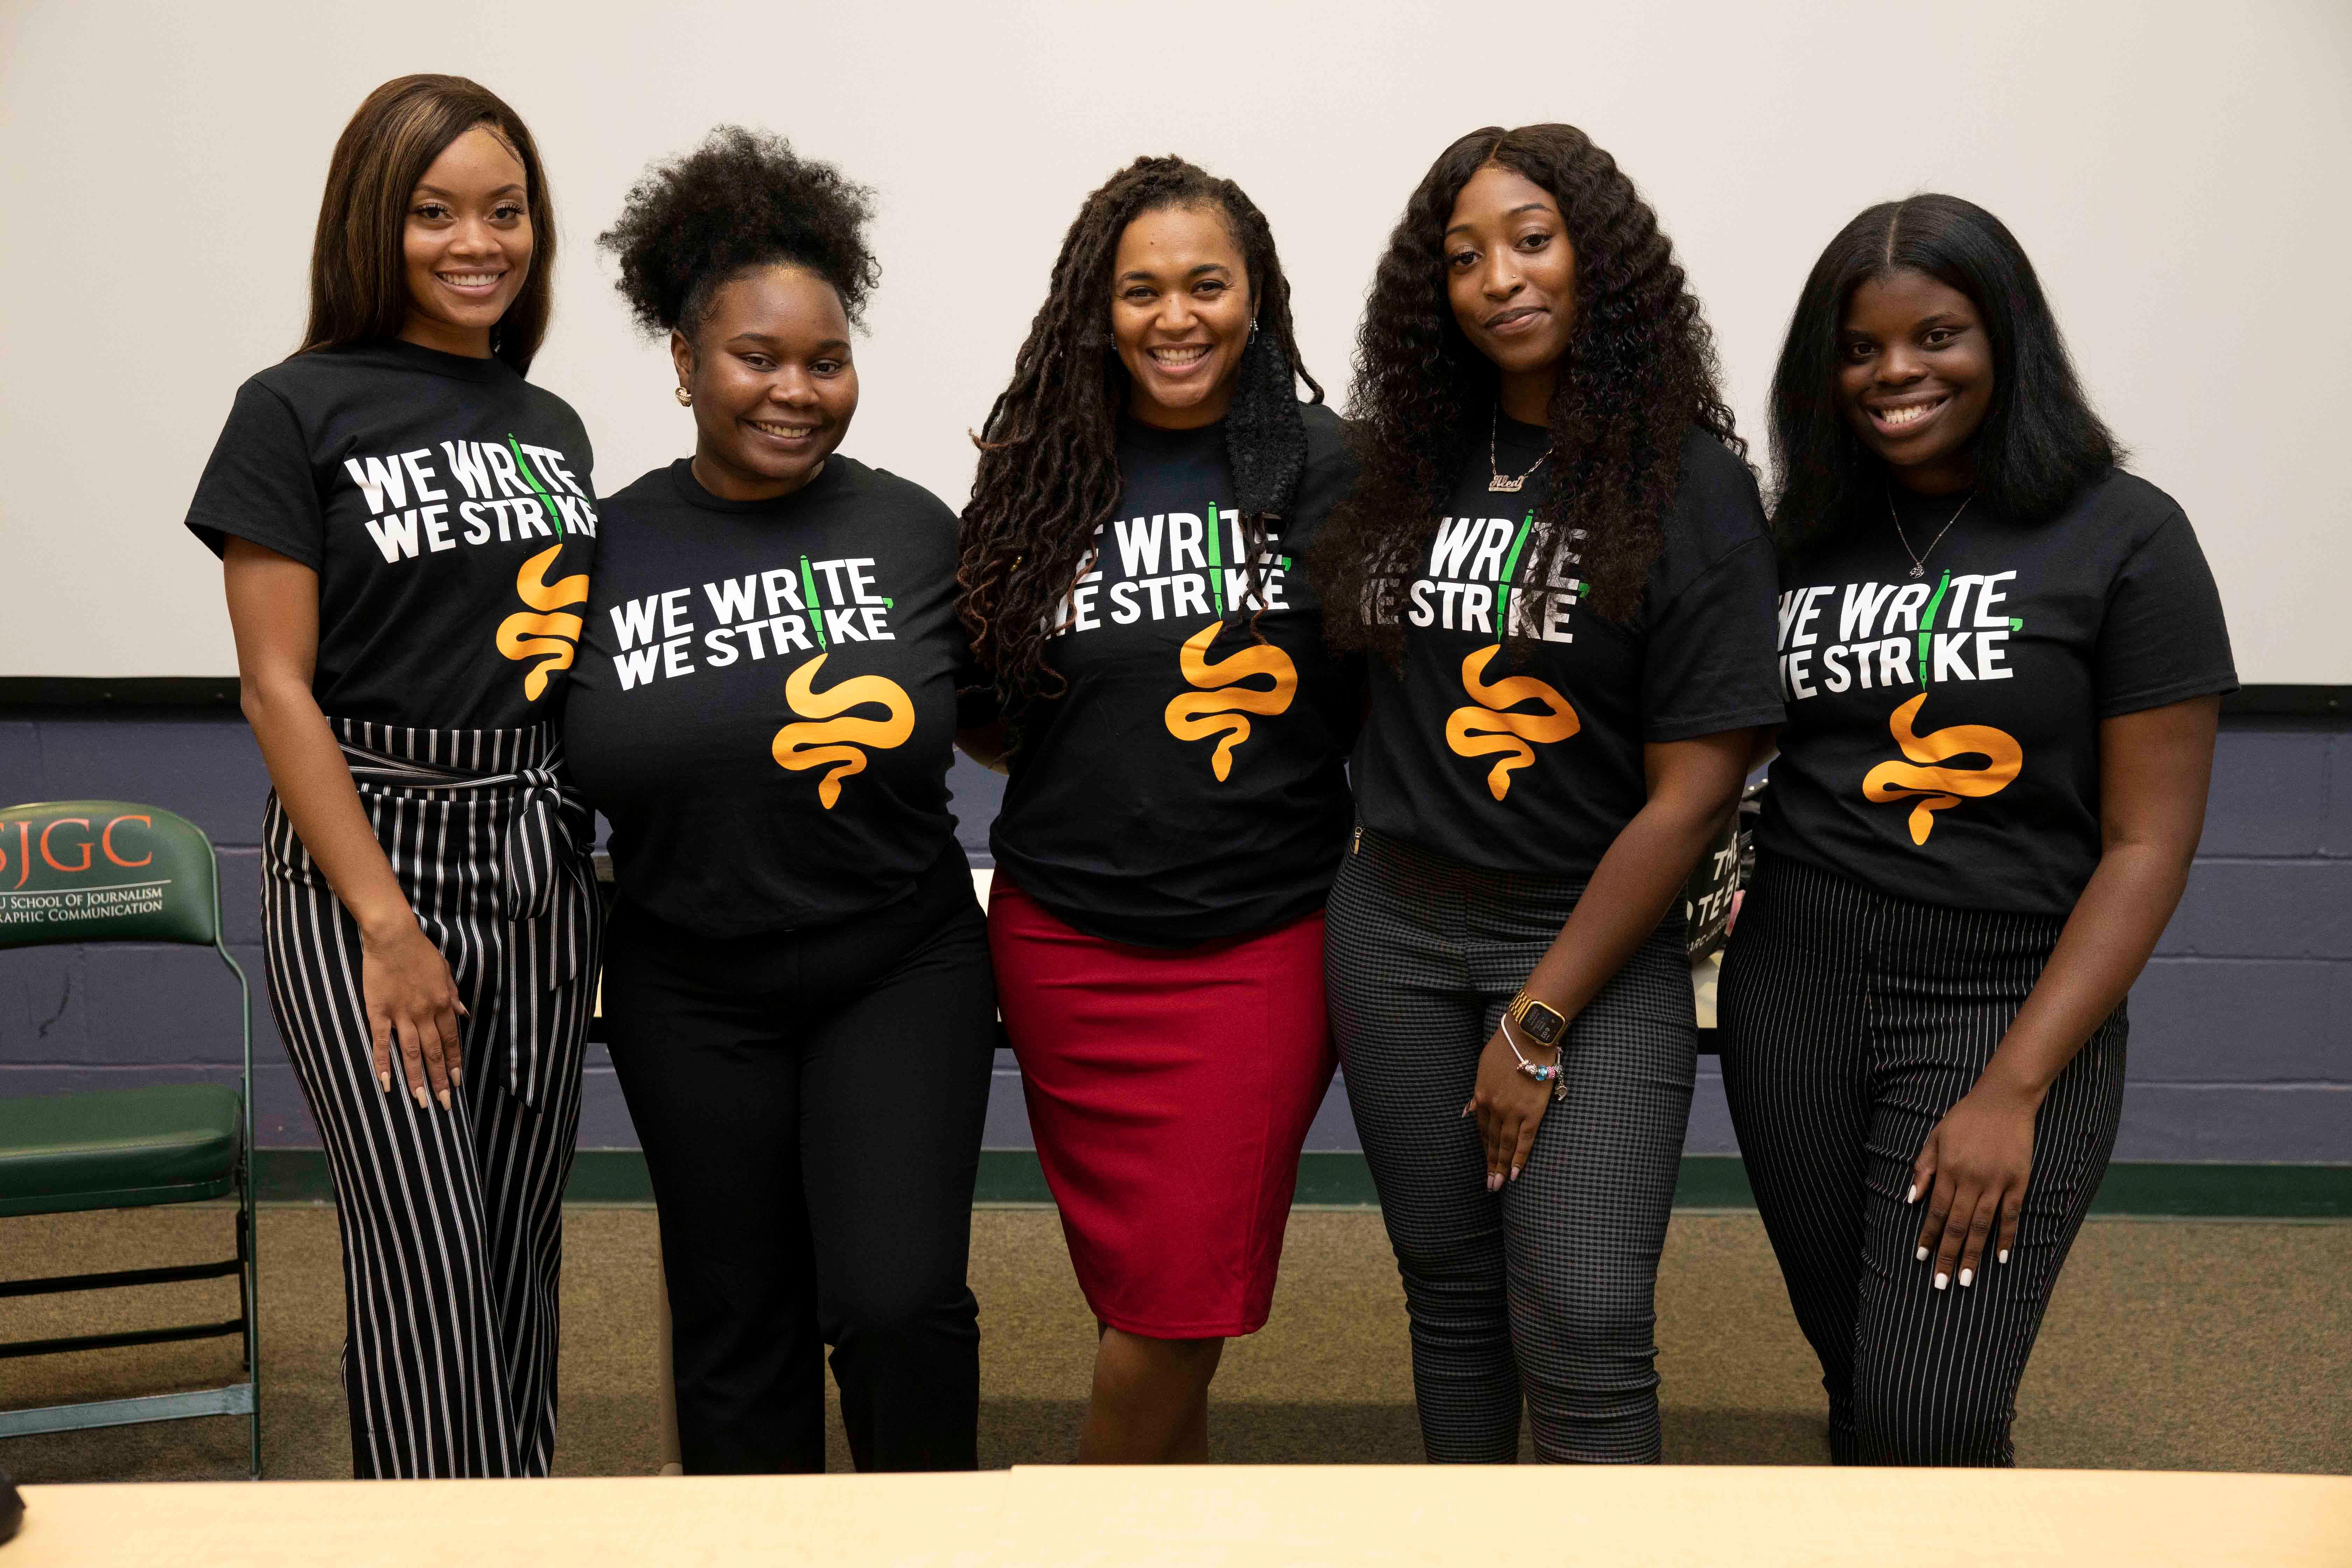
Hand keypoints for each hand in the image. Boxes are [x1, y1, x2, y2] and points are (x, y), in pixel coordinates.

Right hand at [359, 916, 464, 1110]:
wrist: (393, 936)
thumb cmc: (420, 952)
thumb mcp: (445, 972)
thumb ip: (453, 996)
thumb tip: (465, 1014)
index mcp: (443, 1004)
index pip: (451, 1041)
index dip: (453, 1063)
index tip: (455, 1083)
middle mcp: (425, 1013)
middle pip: (434, 1053)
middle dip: (439, 1080)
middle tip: (443, 1104)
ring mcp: (402, 1014)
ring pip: (412, 1053)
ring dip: (416, 1080)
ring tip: (421, 1101)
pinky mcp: (379, 1012)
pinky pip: (382, 1042)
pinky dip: (384, 1064)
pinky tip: (387, 1084)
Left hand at [1463, 1024, 1554, 1191]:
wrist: (1528, 1036)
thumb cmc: (1506, 1047)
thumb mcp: (1483, 1068)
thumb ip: (1478, 1092)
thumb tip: (1468, 1111)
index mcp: (1481, 1096)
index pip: (1481, 1129)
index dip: (1484, 1147)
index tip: (1485, 1162)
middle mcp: (1494, 1107)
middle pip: (1491, 1141)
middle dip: (1490, 1164)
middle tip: (1489, 1185)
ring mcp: (1513, 1111)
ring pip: (1506, 1145)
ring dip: (1502, 1167)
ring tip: (1499, 1184)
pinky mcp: (1532, 1112)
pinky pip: (1525, 1140)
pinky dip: (1520, 1158)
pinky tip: (1516, 1173)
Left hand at [1909, 1084, 2036, 1289]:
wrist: (2004, 1100)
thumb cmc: (1965, 1118)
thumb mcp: (1935, 1137)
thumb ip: (1923, 1168)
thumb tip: (1910, 1199)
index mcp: (1948, 1170)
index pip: (1935, 1212)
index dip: (1929, 1236)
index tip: (1922, 1258)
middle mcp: (1971, 1180)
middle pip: (1957, 1225)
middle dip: (1948, 1256)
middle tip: (1941, 1284)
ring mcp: (1996, 1182)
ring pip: (1981, 1225)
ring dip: (1973, 1255)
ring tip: (1967, 1281)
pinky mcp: (2018, 1181)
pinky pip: (2010, 1215)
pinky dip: (2005, 1237)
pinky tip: (2000, 1257)